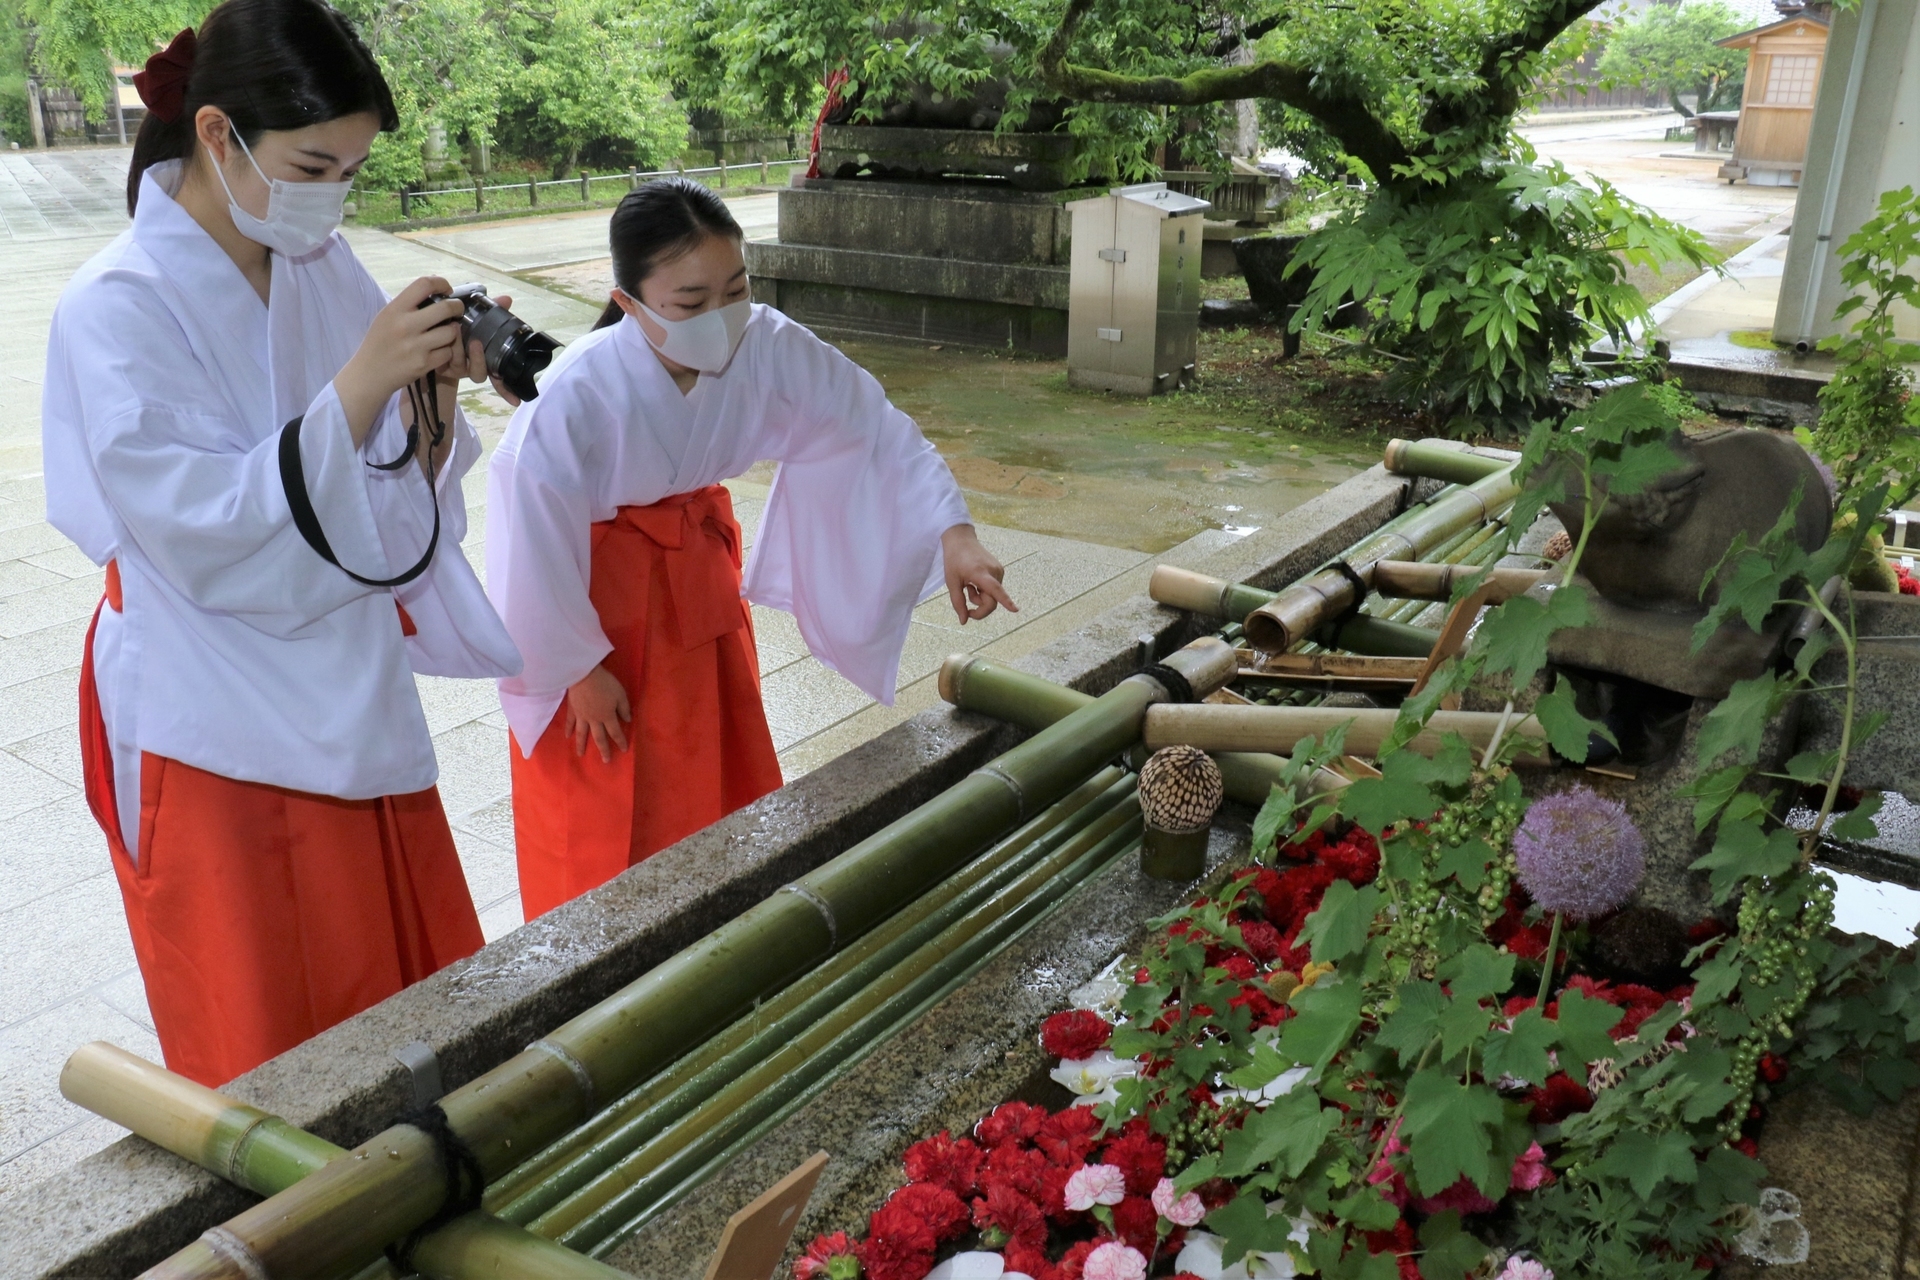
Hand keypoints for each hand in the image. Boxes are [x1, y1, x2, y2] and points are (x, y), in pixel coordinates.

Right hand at [336, 276, 465, 445]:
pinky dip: (447, 351)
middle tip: (457, 310)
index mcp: (395, 309)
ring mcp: (416, 346)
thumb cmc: (379, 342)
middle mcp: (405, 325)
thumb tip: (434, 287)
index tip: (447, 289)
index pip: (424, 284)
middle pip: (446, 308)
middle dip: (457, 307)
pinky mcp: (424, 364)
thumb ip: (407, 304)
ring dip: (452, 332)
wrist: (369, 374)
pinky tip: (439, 351)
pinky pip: (448, 352)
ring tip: (445, 333)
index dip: (441, 283)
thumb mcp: (386, 317)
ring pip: (451, 332)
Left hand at [439, 293, 522, 406]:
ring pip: (460, 364)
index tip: (515, 400)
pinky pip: (443, 360)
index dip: (507, 390)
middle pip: (479, 373)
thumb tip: (507, 299)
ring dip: (459, 348)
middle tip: (476, 343)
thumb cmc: (459, 326)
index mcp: (484, 360)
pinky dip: (444, 348)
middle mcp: (471, 367)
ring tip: (455, 329)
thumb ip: (493, 311)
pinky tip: (440, 336)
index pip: (499, 380)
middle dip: (478, 359)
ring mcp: (454, 367)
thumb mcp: (477, 319)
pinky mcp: (438, 363)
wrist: (429, 332)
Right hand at [565, 665, 630, 762]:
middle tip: (605, 761)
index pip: (615, 732)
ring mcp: (581, 716)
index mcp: (607, 716)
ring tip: (581, 755)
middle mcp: (594, 720)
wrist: (583, 675)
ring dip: (582, 745)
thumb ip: (624, 708)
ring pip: (582, 734)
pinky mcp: (572, 710)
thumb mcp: (620, 694)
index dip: (620, 741)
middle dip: (603, 750)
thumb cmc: (605, 683)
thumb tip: (628, 720)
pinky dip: (569, 730)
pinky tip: (568, 736)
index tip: (623, 750)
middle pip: (599, 737)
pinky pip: (570, 722)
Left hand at [942, 525, 1016, 623]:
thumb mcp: (951, 583)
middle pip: (992, 601)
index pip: (995, 590)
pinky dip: (984, 590)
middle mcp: (993, 571)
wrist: (961, 540)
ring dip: (980, 597)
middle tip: (966, 606)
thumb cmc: (954, 560)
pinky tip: (975, 581)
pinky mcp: (1000, 570)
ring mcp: (998, 570)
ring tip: (968, 585)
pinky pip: (994, 589)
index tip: (1015, 610)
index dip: (1006, 601)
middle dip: (979, 607)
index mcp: (980, 573)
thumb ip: (958, 603)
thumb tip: (964, 621)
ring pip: (993, 596)